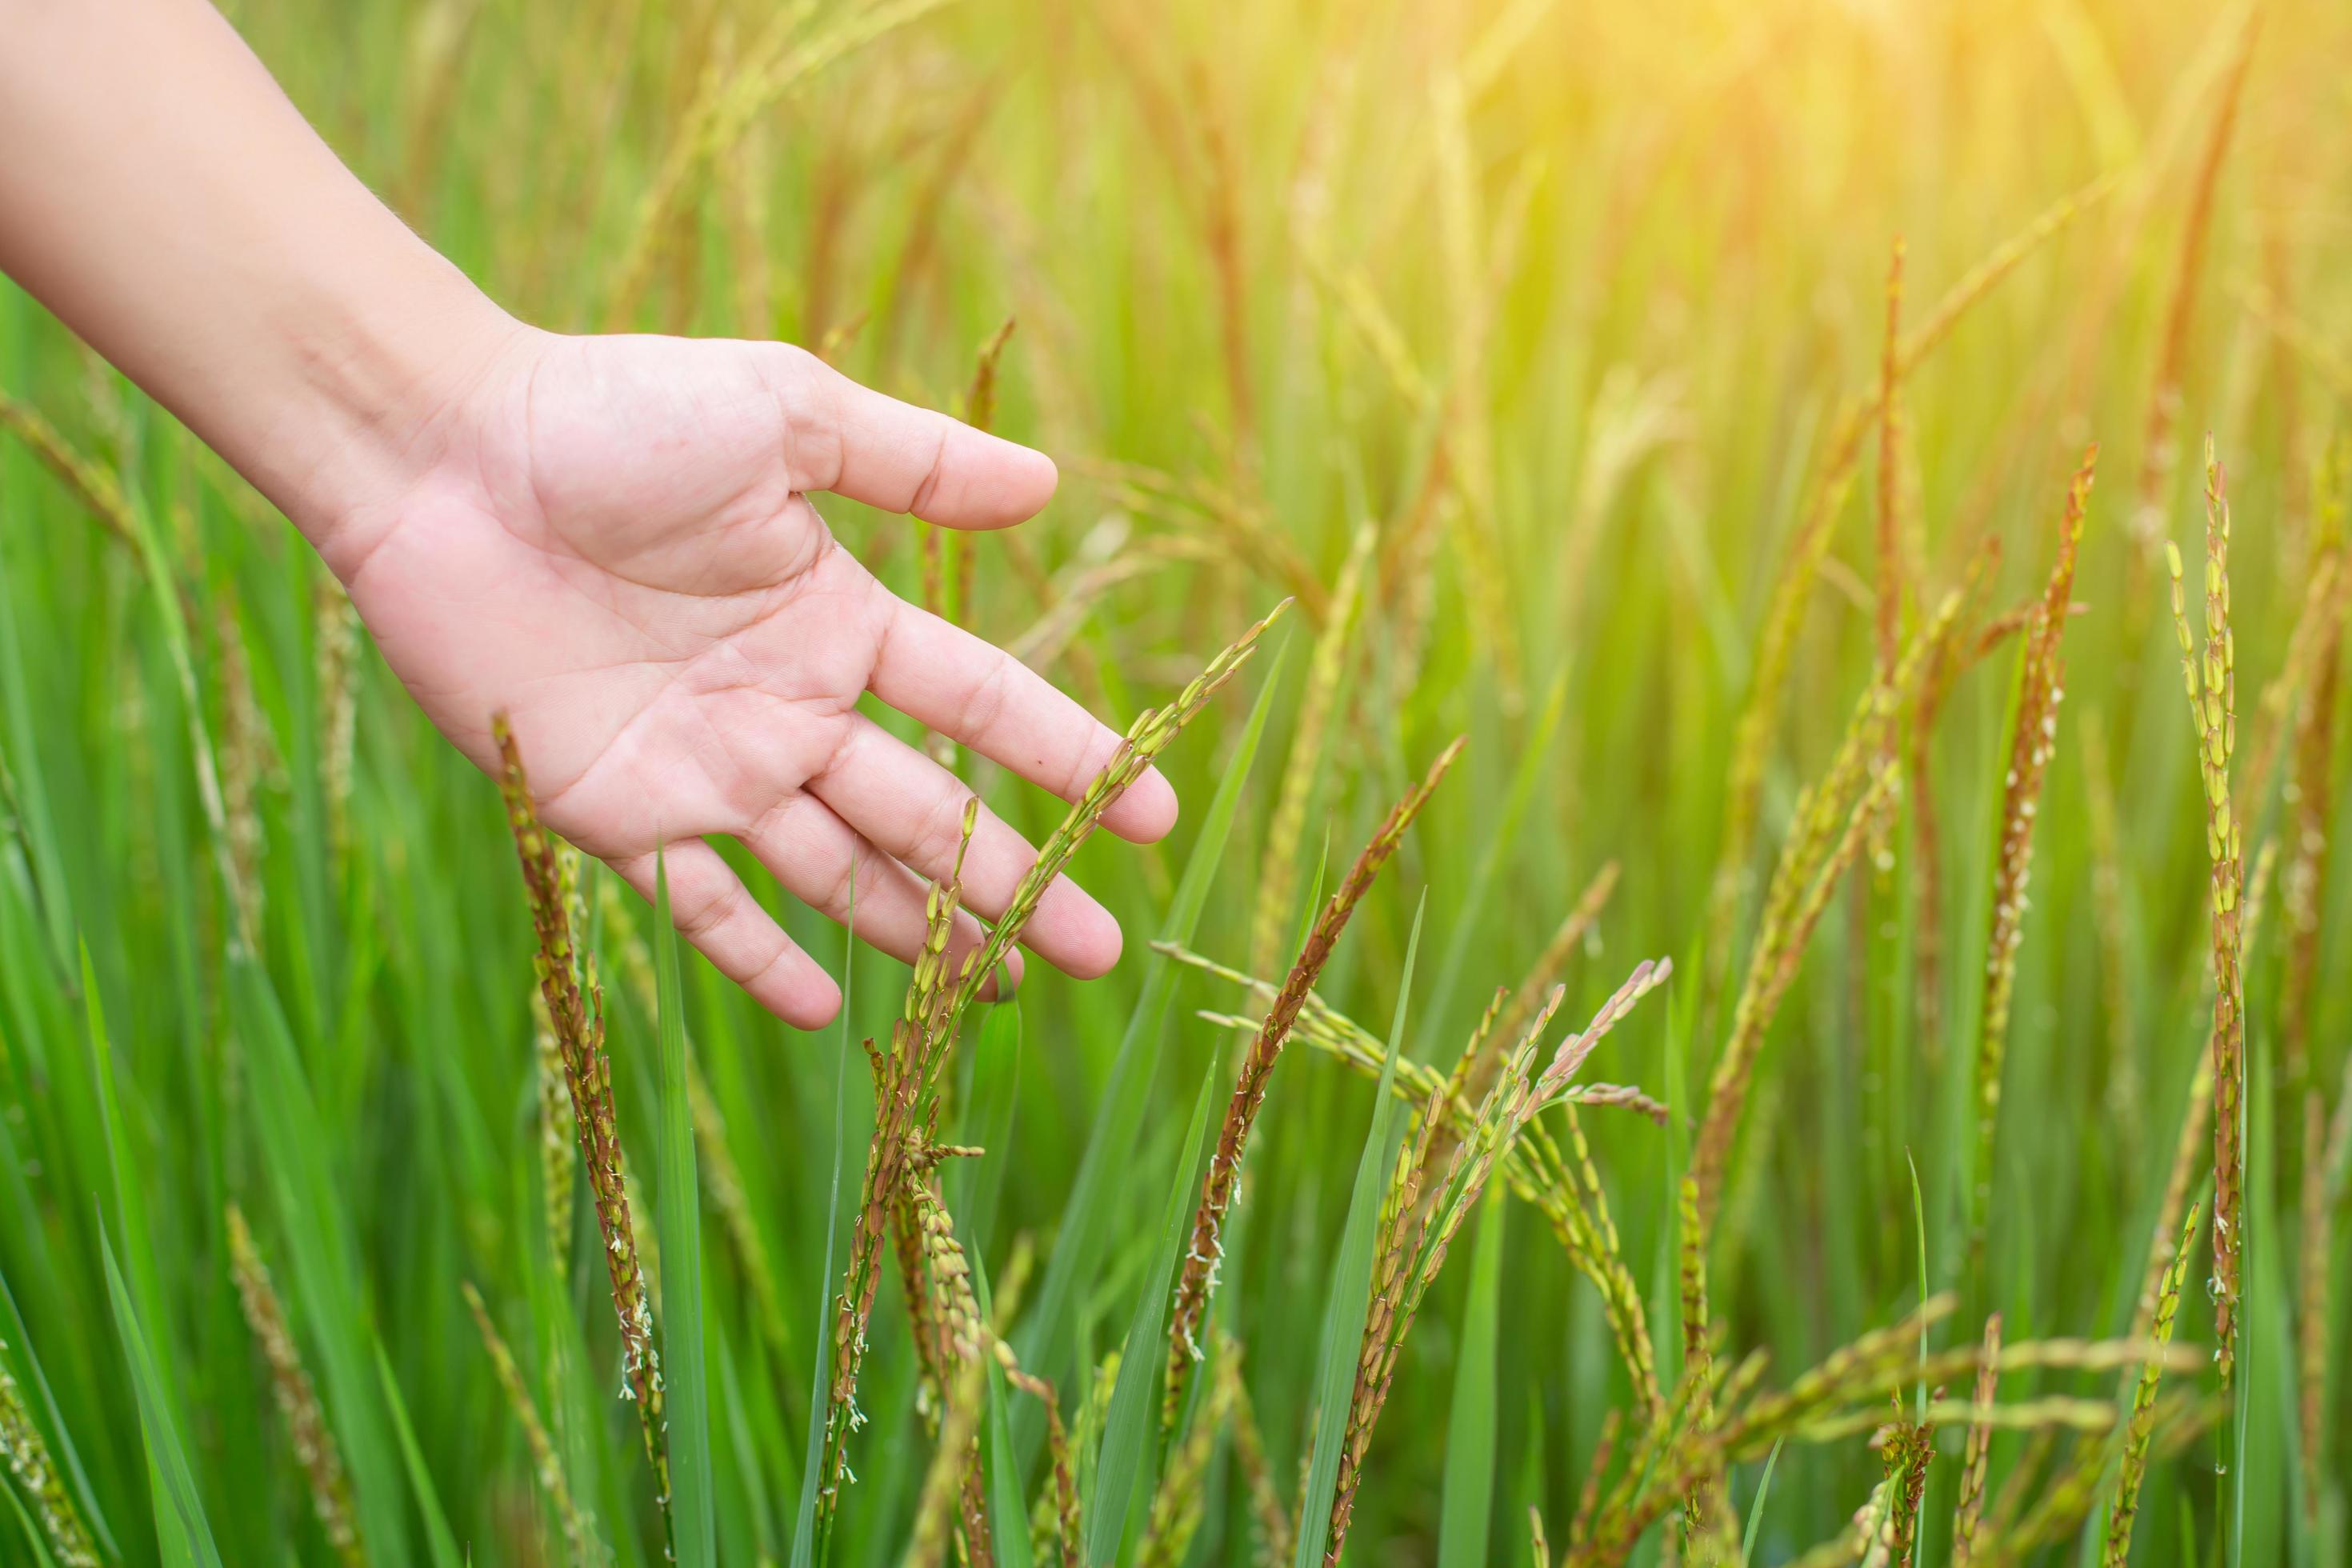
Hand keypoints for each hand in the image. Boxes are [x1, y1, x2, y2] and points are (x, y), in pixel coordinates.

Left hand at [318, 328, 1175, 1027]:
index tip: (1155, 816)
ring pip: (838, 871)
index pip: (980, 704)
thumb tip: (1050, 486)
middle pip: (927, 813)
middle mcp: (787, 706)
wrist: (441, 460)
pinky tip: (831, 1014)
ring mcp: (707, 768)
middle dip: (1018, 882)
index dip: (1069, 757)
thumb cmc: (611, 417)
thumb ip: (912, 464)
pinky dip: (762, 960)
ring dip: (919, 931)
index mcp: (837, 617)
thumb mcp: (783, 416)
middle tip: (1097, 954)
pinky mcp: (615, 812)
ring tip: (995, 992)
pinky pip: (703, 905)